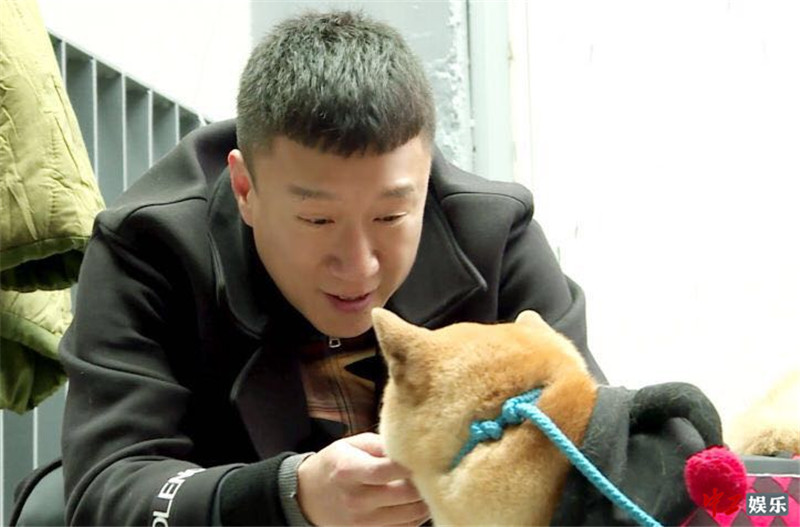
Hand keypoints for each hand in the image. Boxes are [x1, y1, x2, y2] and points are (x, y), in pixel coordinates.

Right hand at [296, 432, 429, 525]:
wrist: (310, 496)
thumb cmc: (335, 464)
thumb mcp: (351, 444)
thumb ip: (381, 444)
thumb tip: (410, 448)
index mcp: (348, 471)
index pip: (386, 470)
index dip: (409, 463)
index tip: (421, 456)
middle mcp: (355, 499)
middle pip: (405, 495)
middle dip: (424, 482)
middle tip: (429, 470)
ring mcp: (363, 522)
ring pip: (411, 515)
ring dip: (425, 500)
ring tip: (425, 486)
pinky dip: (417, 516)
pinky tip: (415, 502)